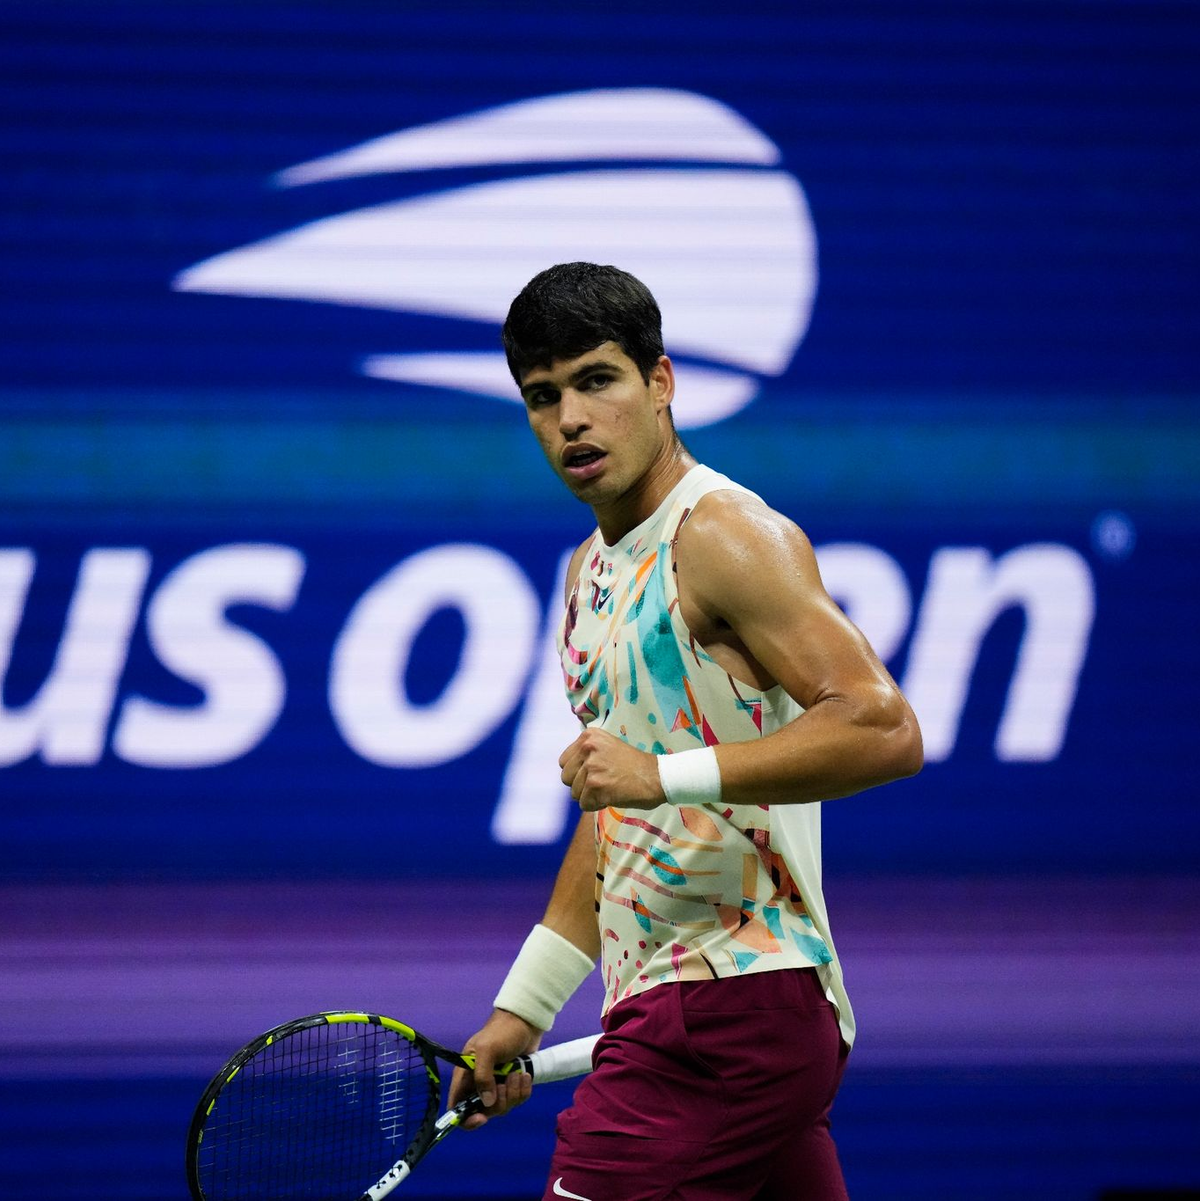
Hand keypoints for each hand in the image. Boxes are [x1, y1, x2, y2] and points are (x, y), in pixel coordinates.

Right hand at [448, 1009, 541, 1130]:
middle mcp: (479, 1085)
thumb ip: (483, 1076)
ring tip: (517, 1074)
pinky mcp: (512, 1085)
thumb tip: (486, 1103)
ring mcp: (497, 1086)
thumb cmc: (502, 1032)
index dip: (465, 1119)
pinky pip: (517, 1100)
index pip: (457, 1107)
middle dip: (498, 1103)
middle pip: (483, 1112)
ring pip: (502, 1107)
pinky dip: (523, 1091)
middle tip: (505, 1084)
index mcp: (466, 1077)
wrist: (526, 1022)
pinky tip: (525, 1076)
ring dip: (513, 1094)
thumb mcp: (488, 1050)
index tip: (481, 1118)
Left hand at [558, 728, 665, 811]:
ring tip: (609, 788)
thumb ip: (587, 753)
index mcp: (589, 736)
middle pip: (566, 777)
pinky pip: (584, 804)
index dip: (577, 772)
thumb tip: (567, 770)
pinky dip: (597, 805)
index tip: (595, 773)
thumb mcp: (608, 747)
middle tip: (602, 783)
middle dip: (581, 785)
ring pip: (574, 793)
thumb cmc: (634, 765)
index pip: (564, 762)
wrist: (657, 776)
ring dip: (590, 796)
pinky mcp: (596, 785)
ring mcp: (591, 766)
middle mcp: (588, 747)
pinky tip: (612, 796)